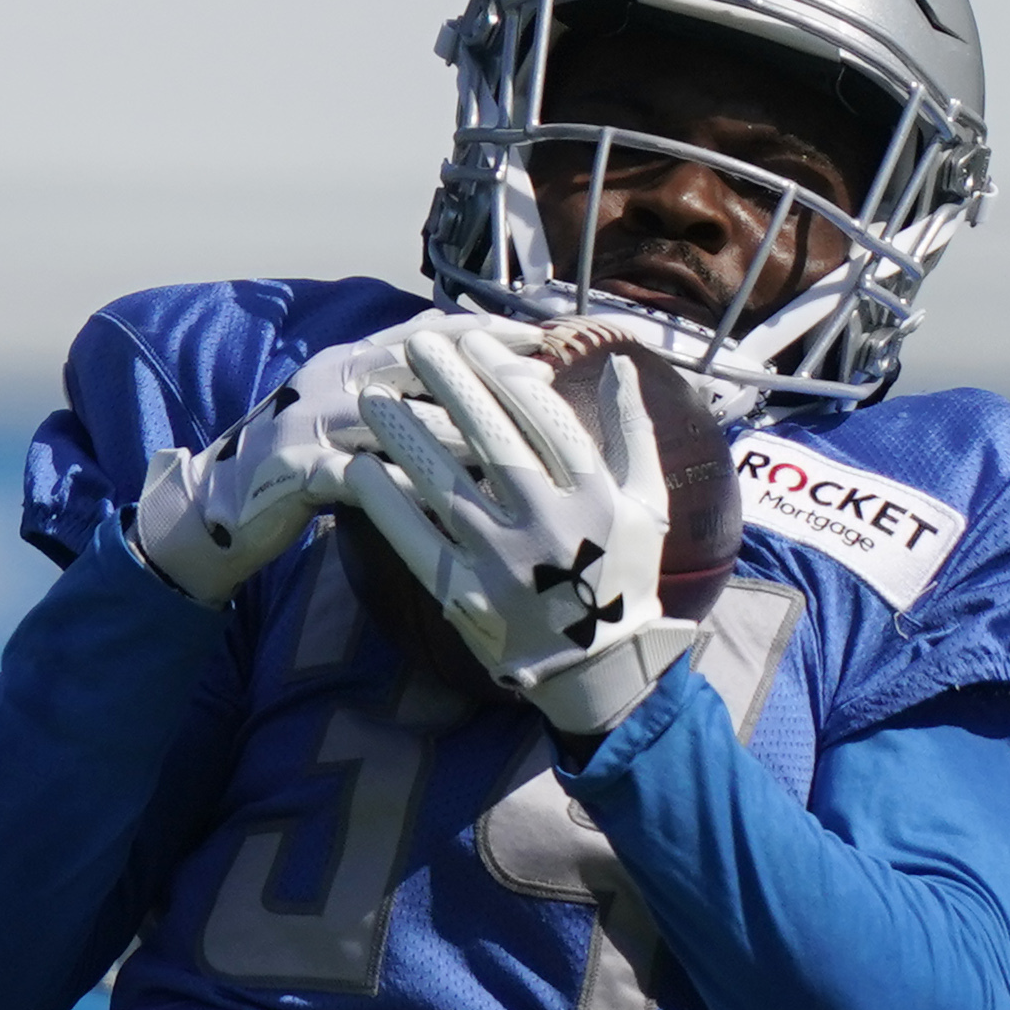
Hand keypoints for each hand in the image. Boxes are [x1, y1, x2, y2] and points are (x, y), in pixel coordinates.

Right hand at [130, 312, 537, 605]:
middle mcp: (331, 377)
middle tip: (543, 379)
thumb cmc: (305, 467)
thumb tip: (482, 393)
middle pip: (418, 362)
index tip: (542, 339)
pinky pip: (361, 475)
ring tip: (515, 447)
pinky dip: (404, 487)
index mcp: (349, 359)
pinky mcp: (296, 469)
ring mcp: (312, 420)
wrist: (220, 509)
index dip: (485, 332)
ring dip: (458, 430)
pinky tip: (449, 503)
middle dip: (484, 370)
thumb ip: (404, 400)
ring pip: (397, 418)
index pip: (426, 332)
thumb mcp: (355, 420)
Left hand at [344, 328, 696, 735]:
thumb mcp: (649, 503)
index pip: (546, 419)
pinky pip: (417, 541)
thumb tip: (617, 366)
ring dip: (405, 435)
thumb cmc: (623, 575)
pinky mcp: (467, 597)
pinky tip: (361, 469)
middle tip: (417, 346)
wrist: (600, 668)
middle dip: (450, 385)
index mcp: (595, 498)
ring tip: (375, 396)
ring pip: (445, 484)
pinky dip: (387, 504)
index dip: (506, 373)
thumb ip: (634, 433)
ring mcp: (504, 563)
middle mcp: (550, 526)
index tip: (475, 342)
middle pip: (492, 439)